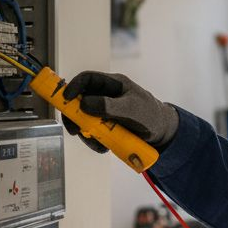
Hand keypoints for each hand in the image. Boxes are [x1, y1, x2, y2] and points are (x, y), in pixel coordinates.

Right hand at [60, 71, 178, 151]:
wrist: (163, 135)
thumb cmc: (151, 115)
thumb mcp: (132, 109)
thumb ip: (109, 105)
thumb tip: (84, 104)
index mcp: (113, 84)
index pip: (87, 79)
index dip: (73, 86)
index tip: (65, 99)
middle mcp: (105, 96)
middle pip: (79, 101)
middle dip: (73, 115)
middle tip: (74, 130)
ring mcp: (104, 112)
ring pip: (83, 119)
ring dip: (85, 133)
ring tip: (97, 144)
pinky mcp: (105, 126)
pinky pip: (92, 132)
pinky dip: (94, 141)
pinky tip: (104, 148)